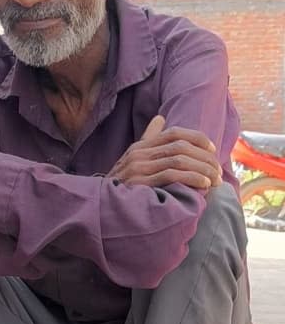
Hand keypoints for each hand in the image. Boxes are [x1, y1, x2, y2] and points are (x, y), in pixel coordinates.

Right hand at [107, 115, 221, 188]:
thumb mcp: (134, 159)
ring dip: (202, 171)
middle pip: (180, 147)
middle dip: (205, 159)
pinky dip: (192, 179)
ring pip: (179, 161)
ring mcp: (137, 168)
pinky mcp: (139, 182)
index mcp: (140, 147)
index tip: (212, 150)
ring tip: (215, 181)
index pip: (174, 133)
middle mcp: (138, 154)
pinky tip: (203, 185)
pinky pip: (171, 175)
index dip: (197, 139)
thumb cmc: (123, 185)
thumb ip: (148, 140)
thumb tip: (160, 118)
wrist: (104, 204)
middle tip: (219, 172)